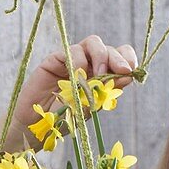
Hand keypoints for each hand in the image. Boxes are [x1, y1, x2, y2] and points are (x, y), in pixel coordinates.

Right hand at [0, 35, 137, 158]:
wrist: (37, 126)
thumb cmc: (64, 119)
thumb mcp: (90, 107)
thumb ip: (106, 91)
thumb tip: (128, 76)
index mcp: (102, 75)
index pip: (119, 57)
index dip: (127, 58)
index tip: (131, 69)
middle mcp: (90, 65)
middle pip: (108, 49)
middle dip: (118, 57)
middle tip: (122, 70)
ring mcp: (73, 60)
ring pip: (93, 43)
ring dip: (100, 57)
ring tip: (97, 75)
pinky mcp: (56, 58)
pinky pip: (72, 50)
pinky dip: (78, 62)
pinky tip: (77, 77)